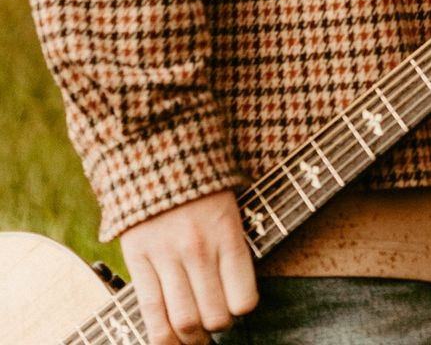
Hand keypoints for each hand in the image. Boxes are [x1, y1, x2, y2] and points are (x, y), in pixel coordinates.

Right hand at [121, 188, 257, 344]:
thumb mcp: (230, 207)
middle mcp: (200, 248)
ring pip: (183, 321)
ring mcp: (167, 255)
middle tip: (212, 325)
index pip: (243, 300)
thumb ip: (232, 248)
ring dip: (190, 338)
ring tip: (191, 337)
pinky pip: (150, 311)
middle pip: (214, 317)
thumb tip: (237, 298)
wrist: (159, 152)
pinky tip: (167, 340)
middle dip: (216, 329)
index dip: (241, 310)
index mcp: (228, 233)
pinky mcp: (139, 258)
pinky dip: (161, 336)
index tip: (236, 305)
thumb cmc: (202, 184)